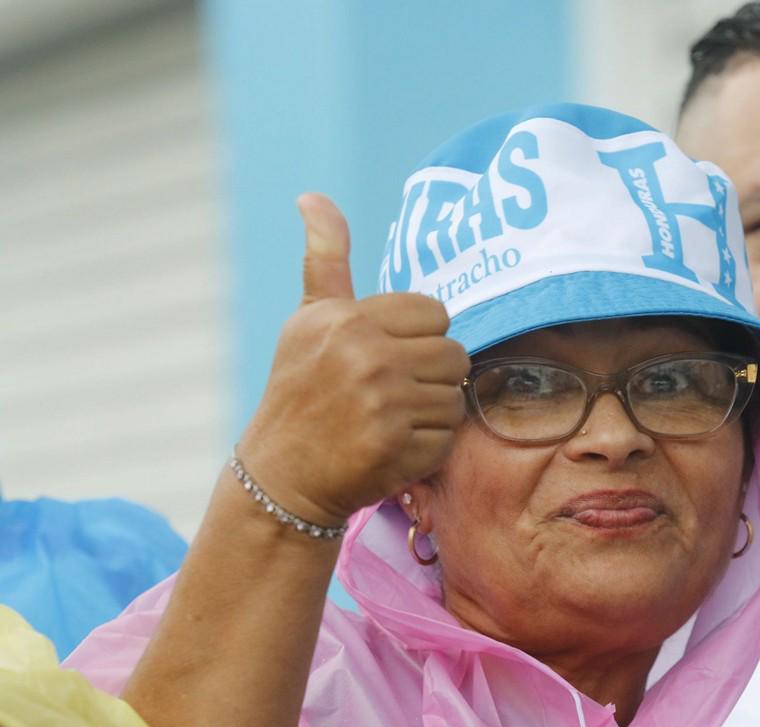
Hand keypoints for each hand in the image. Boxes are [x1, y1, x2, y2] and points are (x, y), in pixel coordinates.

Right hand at [237, 193, 468, 525]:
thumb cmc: (300, 390)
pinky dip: (426, 449)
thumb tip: (313, 196)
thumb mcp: (309, 320)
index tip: (387, 357)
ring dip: (431, 414)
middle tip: (393, 393)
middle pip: (454, 354)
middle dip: (432, 376)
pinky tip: (390, 448)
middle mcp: (364, 355)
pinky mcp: (395, 447)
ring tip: (390, 420)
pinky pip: (446, 438)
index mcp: (346, 318)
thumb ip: (326, 259)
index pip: (435, 313)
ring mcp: (381, 402)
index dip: (419, 338)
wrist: (282, 475)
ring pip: (455, 398)